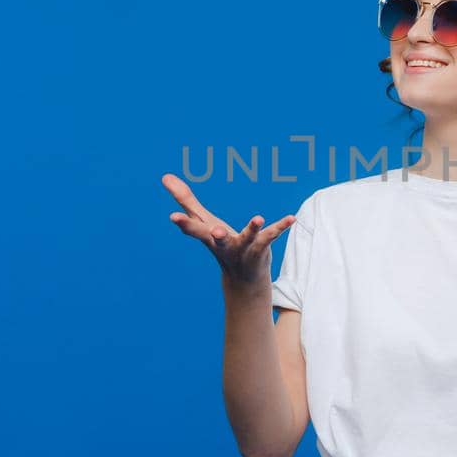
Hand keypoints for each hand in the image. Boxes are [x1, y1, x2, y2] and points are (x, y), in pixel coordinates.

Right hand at [162, 172, 296, 287]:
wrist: (242, 280)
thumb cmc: (220, 243)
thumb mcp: (202, 220)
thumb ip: (185, 199)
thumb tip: (164, 176)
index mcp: (207, 236)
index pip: (194, 229)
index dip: (184, 223)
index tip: (173, 217)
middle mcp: (223, 245)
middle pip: (216, 239)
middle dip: (214, 235)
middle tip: (214, 231)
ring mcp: (242, 250)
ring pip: (247, 240)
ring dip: (252, 231)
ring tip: (258, 218)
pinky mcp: (260, 250)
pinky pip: (271, 237)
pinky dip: (280, 227)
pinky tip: (291, 218)